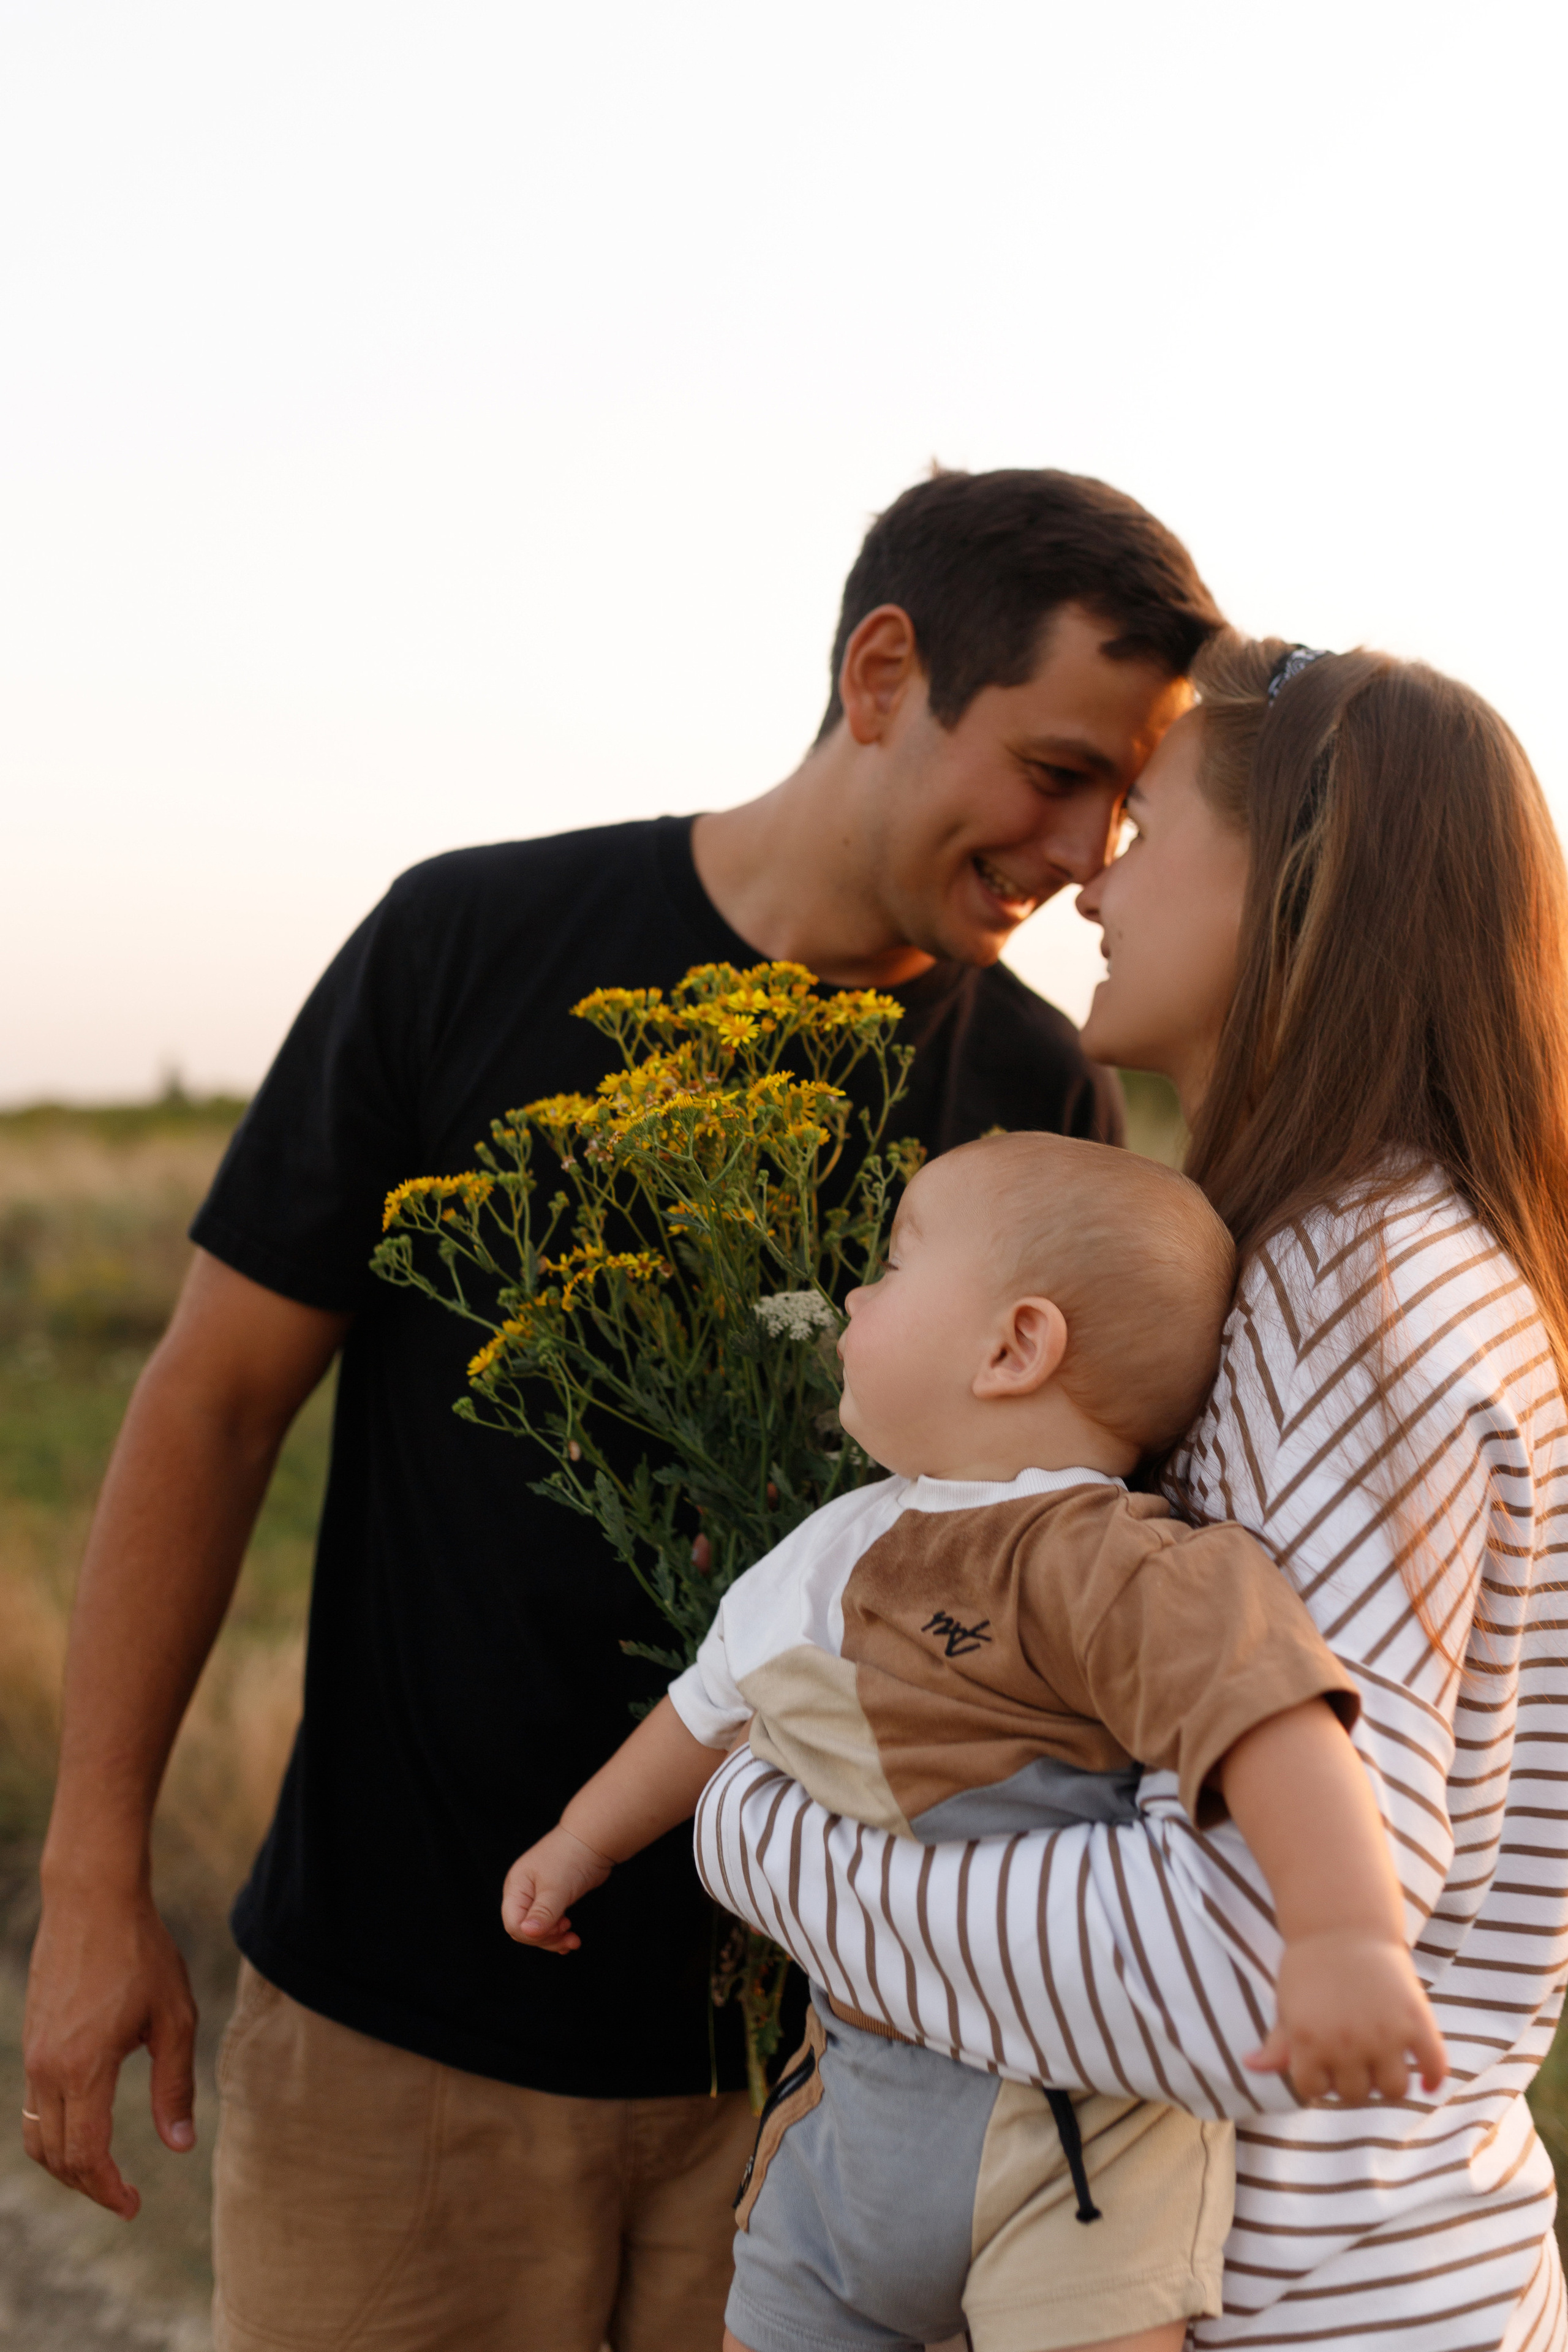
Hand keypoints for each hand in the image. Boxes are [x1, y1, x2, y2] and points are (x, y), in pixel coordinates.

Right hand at [22, 1880, 197, 2218]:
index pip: (85, 2155)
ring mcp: (34, 2053)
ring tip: (104, 2173)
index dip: (108, 2190)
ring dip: (66, 2164)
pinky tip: (86, 2129)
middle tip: (124, 2197)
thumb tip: (179, 2146)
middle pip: (56, 2156)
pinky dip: (55, 2132)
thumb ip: (175, 2085)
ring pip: (37, 2134)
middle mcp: (48, 2067)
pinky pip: (34, 2105)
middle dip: (89, 2186)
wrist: (92, 1899)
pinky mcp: (32, 2040)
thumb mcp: (174, 2017)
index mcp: (84, 2067)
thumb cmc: (142, 1953)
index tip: (134, 2205)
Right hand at [501, 1827, 613, 1954]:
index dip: (532, 1935)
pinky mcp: (552, 1898)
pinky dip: (558, 1933)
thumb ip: (543, 1912)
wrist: (593, 1840)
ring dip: (554, 1938)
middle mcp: (523, 1892)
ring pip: (537, 1929)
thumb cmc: (572, 1857)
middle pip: (524, 1929)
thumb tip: (527, 1932)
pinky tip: (568, 1938)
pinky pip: (549, 1923)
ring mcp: (537, 1895)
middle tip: (568, 1938)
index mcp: (516, 1887)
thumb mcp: (557, 1888)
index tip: (556, 1930)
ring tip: (573, 1940)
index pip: (513, 1923)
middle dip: (546, 1938)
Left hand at [1245, 1931, 1448, 2102]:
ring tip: (1383, 2063)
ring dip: (1388, 2082)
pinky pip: (1433, 2065)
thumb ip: (1276, 2043)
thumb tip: (1250, 2066)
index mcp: (1308, 2041)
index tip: (1322, 2063)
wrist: (1342, 1922)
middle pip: (1356, 2095)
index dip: (1317, 2079)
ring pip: (1394, 2090)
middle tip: (1354, 2060)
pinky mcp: (1415, 2019)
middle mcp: (1347, 2042)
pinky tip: (1427, 2080)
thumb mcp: (1286, 2003)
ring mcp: (1384, 2033)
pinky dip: (1433, 2077)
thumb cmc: (1309, 1965)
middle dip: (1353, 2081)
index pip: (1314, 2091)